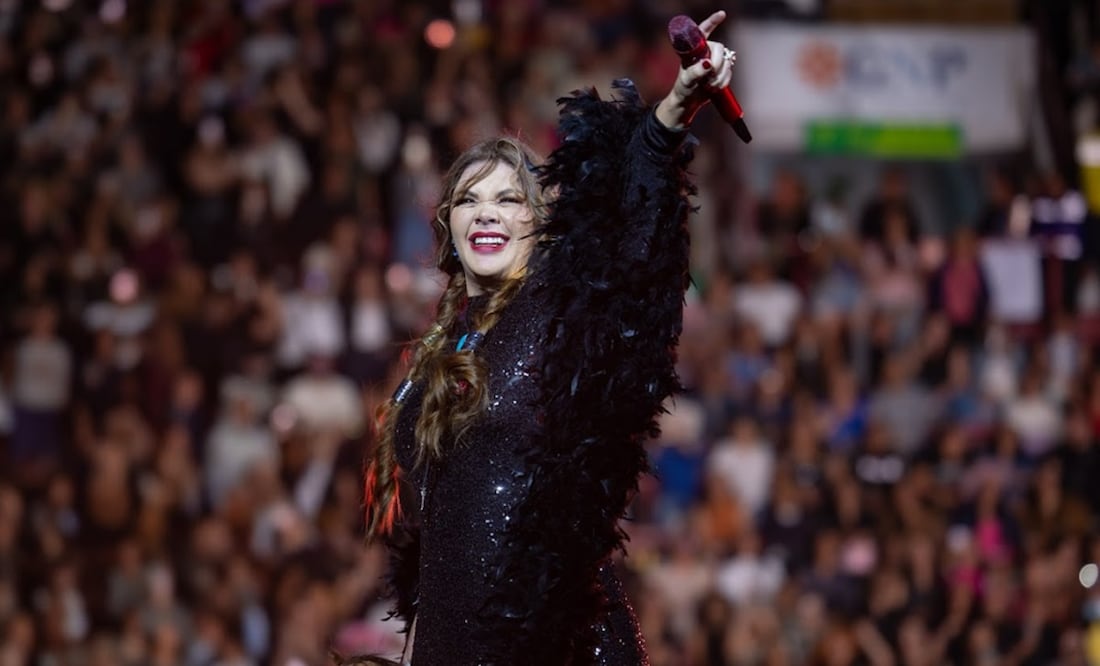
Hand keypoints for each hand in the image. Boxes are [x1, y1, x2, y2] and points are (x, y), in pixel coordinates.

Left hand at [655, 10, 734, 129]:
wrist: (688, 101)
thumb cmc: (683, 88)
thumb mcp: (687, 80)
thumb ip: (696, 72)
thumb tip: (708, 64)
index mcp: (694, 49)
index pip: (703, 30)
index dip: (713, 21)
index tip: (722, 14)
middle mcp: (706, 51)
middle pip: (720, 48)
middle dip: (718, 63)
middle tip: (710, 76)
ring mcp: (715, 60)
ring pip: (726, 62)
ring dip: (720, 76)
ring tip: (708, 85)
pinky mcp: (721, 70)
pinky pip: (729, 72)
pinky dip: (724, 80)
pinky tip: (714, 86)